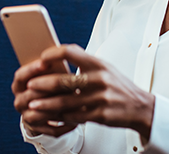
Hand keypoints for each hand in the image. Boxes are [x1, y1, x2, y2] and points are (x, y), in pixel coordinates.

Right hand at [12, 57, 77, 137]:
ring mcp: (28, 116)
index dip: (32, 69)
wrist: (52, 101)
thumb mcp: (52, 70)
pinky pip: (51, 129)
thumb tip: (64, 53)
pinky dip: (64, 124)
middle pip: (30, 96)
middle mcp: (20, 101)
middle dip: (47, 89)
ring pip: (38, 114)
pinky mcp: (40, 129)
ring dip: (55, 108)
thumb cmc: (55, 79)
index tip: (45, 63)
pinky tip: (77, 119)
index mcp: (20, 84)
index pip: (20, 76)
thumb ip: (54, 63)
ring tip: (72, 101)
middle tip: (63, 83)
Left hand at [13, 45, 154, 140]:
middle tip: (30, 85)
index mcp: (99, 64)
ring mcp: (99, 98)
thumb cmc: (118, 85)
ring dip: (45, 104)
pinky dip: (59, 117)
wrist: (139, 105)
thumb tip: (62, 53)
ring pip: (65, 102)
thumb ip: (86, 62)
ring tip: (32, 104)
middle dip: (43, 84)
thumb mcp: (106, 68)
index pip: (72, 52)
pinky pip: (73, 116)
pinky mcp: (99, 114)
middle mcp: (99, 79)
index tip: (41, 58)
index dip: (54, 54)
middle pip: (64, 80)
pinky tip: (50, 116)